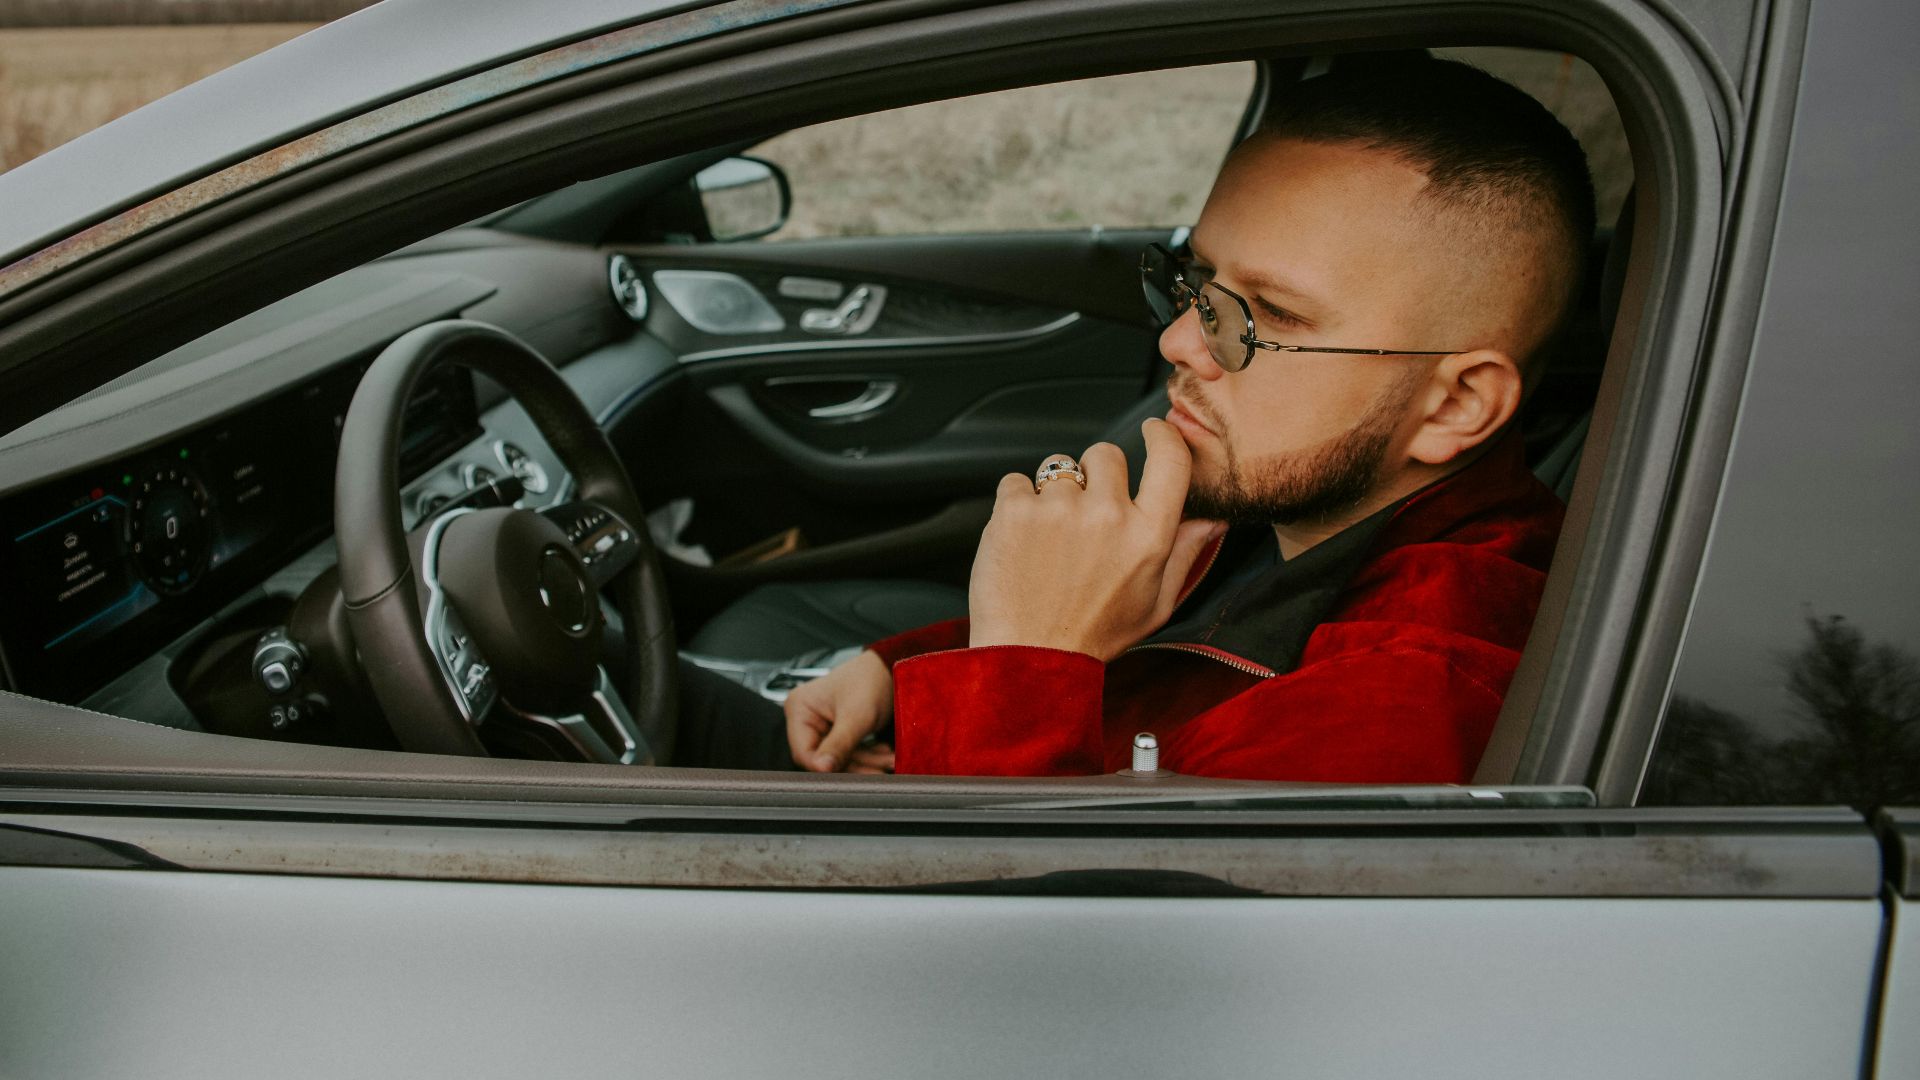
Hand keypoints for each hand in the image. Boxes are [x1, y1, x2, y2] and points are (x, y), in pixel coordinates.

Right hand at [785, 649, 895, 772]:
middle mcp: (806, 718)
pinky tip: (884, 754)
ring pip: (840, 758)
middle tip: (879, 771)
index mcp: (800, 709)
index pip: (803, 751)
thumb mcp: (856, 715)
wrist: (892, 668)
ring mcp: (822, 726)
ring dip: (866, 762)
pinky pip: (849, 752)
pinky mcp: (837, 731)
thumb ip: (839, 744)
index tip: (846, 778)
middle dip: (854, 765)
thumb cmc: (871, 681)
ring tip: (888, 761)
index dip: (824, 767)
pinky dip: (867, 756)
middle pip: (824, 757)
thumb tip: (823, 769)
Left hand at [968, 418, 1225, 660]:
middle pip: (1106, 454)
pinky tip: (1023, 541)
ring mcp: (1059, 509)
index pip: (1170, 459)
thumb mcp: (1156, 604)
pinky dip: (1016, 504)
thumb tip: (1214, 519)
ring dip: (1054, 495)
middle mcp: (1108, 515)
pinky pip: (1017, 481)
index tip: (1153, 429)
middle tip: (1084, 519)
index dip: (1162, 435)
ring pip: (1059, 468)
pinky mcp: (1015, 509)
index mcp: (1149, 536)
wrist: (1028, 658)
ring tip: (1049, 542)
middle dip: (1097, 476)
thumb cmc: (1093, 635)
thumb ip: (1186, 554)